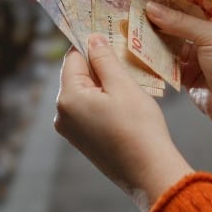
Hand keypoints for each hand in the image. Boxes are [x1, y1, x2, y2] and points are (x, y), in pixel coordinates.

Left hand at [54, 34, 192, 211]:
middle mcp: (62, 114)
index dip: (91, 46)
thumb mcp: (123, 85)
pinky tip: (124, 106)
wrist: (150, 172)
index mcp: (68, 97)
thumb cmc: (139, 126)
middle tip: (125, 63)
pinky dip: (103, 102)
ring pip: (84, 93)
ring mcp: (70, 130)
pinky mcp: (82, 141)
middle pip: (76, 76)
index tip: (110, 39)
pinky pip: (88, 111)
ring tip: (129, 86)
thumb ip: (104, 59)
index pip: (72, 58)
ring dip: (103, 85)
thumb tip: (92, 39)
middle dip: (98, 67)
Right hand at [145, 2, 211, 200]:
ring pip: (169, 43)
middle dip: (158, 15)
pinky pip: (166, 63)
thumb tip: (152, 8)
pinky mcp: (186, 77)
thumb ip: (180, 22)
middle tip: (133, 4)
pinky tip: (137, 48)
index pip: (194, 2)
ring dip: (152, 36)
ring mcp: (197, 58)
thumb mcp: (211, 36)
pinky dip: (154, 58)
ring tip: (129, 24)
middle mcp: (208, 38)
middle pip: (178, 22)